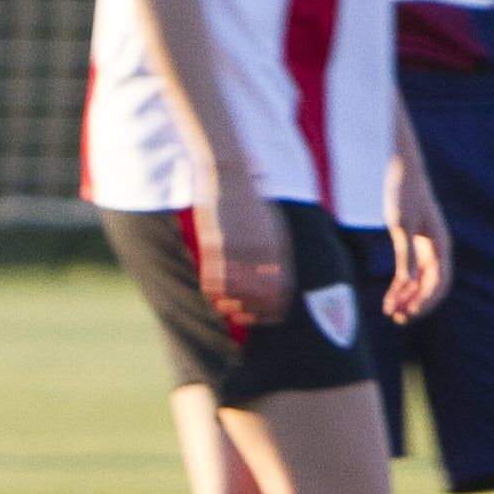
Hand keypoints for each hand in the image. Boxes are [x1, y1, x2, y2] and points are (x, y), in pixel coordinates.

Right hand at [194, 178, 288, 325]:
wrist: (229, 176)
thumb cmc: (250, 201)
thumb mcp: (271, 226)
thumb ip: (274, 252)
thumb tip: (274, 278)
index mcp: (277, 247)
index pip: (281, 291)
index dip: (274, 309)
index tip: (266, 317)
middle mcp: (259, 251)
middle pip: (259, 297)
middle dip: (251, 312)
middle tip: (243, 317)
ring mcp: (236, 249)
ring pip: (234, 293)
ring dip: (230, 305)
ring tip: (226, 307)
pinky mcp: (214, 246)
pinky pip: (213, 280)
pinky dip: (213, 293)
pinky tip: (212, 295)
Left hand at [382, 146, 450, 321]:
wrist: (400, 169)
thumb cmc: (402, 193)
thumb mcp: (401, 224)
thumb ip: (405, 254)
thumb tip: (408, 283)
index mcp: (440, 244)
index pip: (440, 281)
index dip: (427, 301)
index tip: (410, 313)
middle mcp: (436, 249)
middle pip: (431, 286)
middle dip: (416, 304)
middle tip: (397, 318)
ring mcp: (425, 248)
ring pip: (420, 282)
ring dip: (407, 298)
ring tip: (391, 313)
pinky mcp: (412, 245)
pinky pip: (409, 272)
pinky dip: (401, 286)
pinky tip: (390, 298)